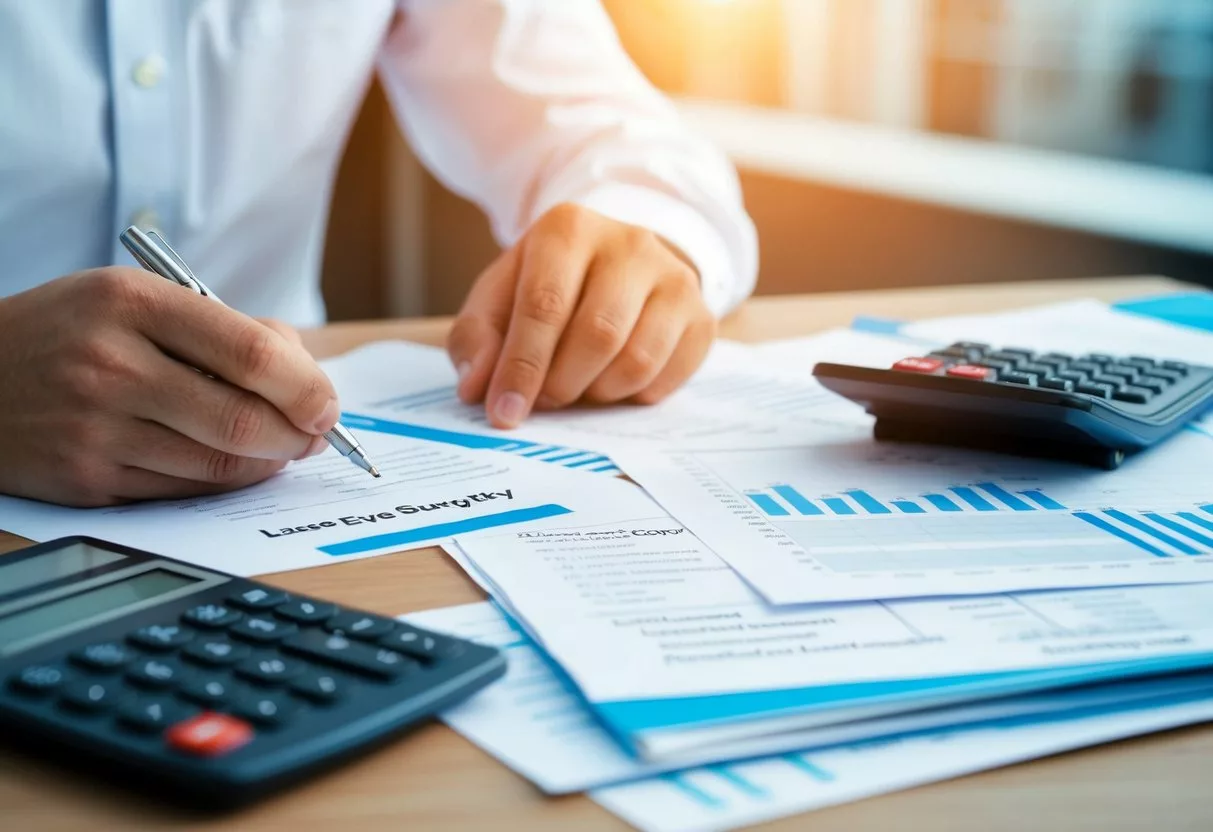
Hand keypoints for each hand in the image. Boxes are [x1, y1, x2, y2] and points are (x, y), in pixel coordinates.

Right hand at [0, 268, 339, 505]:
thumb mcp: (135, 298)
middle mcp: (112, 365)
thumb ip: (223, 327)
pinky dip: (223, 484)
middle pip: (242, 419)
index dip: (306, 387)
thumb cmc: (71, 332)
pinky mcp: (85, 480)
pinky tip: (232, 466)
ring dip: (267, 464)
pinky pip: (182, 492)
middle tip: (314, 435)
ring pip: (218, 465)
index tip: (326, 403)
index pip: (251, 353)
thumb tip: (303, 371)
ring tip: (279, 449)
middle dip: (297, 435)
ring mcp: (95, 428)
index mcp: (133, 303)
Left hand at [448, 204, 716, 427]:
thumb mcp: (498, 300)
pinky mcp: (702, 315)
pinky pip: (670, 376)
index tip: (504, 412)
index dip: (522, 366)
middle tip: (544, 402)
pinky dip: (635, 395)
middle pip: (598, 334)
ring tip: (578, 387)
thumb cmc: (545, 287)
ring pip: (638, 360)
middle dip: (562, 383)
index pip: (545, 304)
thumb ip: (475, 340)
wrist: (614, 267)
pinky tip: (613, 381)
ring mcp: (674, 278)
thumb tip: (477, 388)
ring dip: (598, 393)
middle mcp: (629, 243)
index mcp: (568, 229)